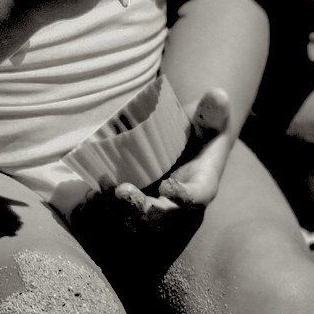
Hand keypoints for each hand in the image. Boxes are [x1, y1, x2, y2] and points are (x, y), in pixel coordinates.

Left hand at [70, 91, 234, 272]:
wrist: (185, 143)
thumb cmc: (201, 129)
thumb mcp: (210, 118)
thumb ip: (214, 110)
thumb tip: (218, 94)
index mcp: (201, 184)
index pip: (196, 198)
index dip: (183, 197)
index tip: (167, 187)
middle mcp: (179, 203)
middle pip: (163, 217)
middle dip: (142, 209)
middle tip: (122, 193)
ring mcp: (157, 205)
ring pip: (139, 219)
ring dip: (120, 209)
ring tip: (104, 187)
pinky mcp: (137, 203)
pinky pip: (121, 212)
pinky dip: (107, 204)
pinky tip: (94, 188)